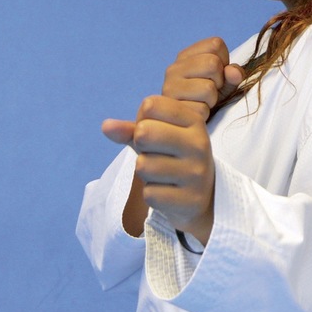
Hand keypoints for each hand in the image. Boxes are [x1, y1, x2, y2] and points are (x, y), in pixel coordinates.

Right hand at [100, 36, 244, 145]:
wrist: (185, 127)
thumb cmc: (207, 101)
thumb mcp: (224, 84)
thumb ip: (233, 74)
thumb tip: (234, 73)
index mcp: (186, 57)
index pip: (215, 45)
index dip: (224, 61)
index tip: (216, 75)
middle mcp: (174, 69)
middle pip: (212, 63)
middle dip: (219, 81)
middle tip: (210, 92)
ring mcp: (169, 88)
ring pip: (208, 87)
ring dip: (212, 100)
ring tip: (202, 103)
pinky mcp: (170, 109)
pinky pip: (201, 109)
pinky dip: (204, 114)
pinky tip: (196, 114)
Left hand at [100, 37, 246, 243]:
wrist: (207, 203)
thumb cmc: (177, 161)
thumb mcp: (158, 140)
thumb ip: (132, 130)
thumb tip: (105, 126)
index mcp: (192, 122)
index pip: (148, 107)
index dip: (142, 122)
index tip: (156, 133)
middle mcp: (198, 144)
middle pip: (143, 135)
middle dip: (142, 149)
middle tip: (158, 157)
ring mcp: (195, 173)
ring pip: (143, 167)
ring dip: (148, 176)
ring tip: (166, 177)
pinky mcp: (189, 200)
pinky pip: (150, 195)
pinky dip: (154, 198)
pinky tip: (170, 196)